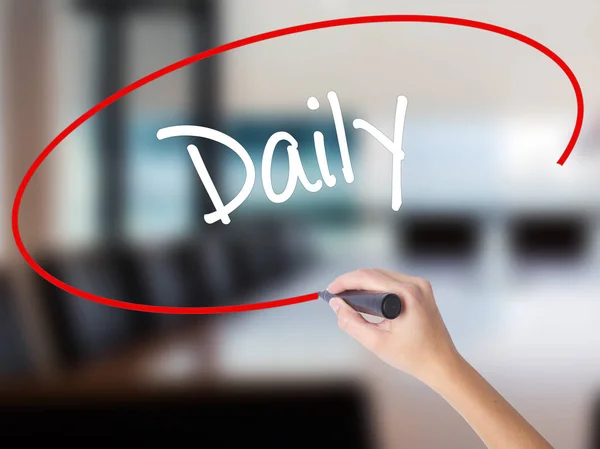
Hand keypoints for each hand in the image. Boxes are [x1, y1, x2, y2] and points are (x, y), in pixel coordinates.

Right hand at [327, 268, 460, 384]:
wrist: (441, 364)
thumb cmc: (412, 356)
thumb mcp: (376, 342)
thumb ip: (351, 322)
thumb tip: (335, 305)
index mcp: (406, 294)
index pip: (367, 277)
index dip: (344, 282)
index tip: (330, 292)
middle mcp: (415, 284)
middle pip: (374, 273)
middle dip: (351, 283)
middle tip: (335, 297)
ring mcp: (420, 285)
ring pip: (382, 276)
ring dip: (363, 285)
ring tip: (347, 300)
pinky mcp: (421, 290)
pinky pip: (392, 282)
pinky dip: (376, 289)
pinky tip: (365, 301)